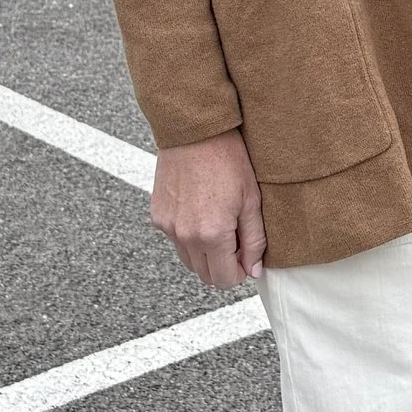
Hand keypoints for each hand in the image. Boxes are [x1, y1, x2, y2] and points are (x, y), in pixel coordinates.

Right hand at [151, 133, 267, 287]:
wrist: (194, 131)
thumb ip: (254, 241)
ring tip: (218, 224)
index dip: (239, 273)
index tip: (246, 258)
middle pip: (205, 275)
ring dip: (205, 253)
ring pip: (189, 260)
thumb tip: (253, 270)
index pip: (225, 280)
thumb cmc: (227, 159)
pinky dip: (189, 236)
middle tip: (235, 241)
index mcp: (212, 235)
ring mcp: (168, 227)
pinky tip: (200, 212)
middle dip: (222, 266)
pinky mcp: (158, 216)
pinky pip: (175, 240)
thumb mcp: (251, 200)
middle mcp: (185, 236)